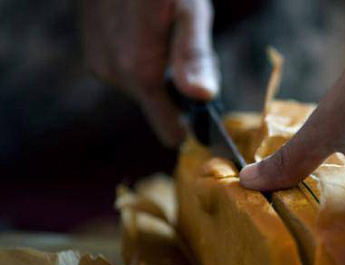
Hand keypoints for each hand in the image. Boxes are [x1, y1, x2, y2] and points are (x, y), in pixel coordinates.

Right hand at [79, 0, 218, 146]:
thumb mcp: (189, 10)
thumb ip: (193, 56)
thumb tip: (202, 97)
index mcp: (139, 72)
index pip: (169, 131)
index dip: (192, 128)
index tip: (209, 117)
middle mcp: (114, 75)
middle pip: (161, 106)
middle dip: (181, 87)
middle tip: (189, 45)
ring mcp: (101, 64)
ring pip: (145, 88)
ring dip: (163, 70)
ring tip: (167, 30)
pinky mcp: (94, 54)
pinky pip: (129, 72)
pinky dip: (144, 59)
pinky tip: (149, 30)